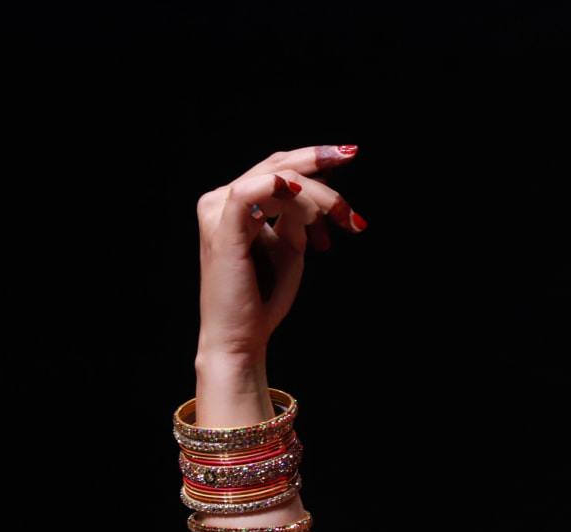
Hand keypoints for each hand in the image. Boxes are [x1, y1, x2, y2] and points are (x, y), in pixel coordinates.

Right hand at [195, 145, 365, 365]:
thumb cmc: (263, 295)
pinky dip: (279, 189)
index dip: (314, 159)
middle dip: (320, 164)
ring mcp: (218, 212)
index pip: (278, 166)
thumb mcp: (290, 246)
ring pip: (276, 178)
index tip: (348, 157)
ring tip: (341, 217)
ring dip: (317, 193)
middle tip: (352, 157)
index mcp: (236, 202)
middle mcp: (221, 200)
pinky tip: (305, 199)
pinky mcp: (222, 229)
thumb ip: (298, 215)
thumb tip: (317, 188)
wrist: (243, 336)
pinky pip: (249, 193)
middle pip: (279, 165)